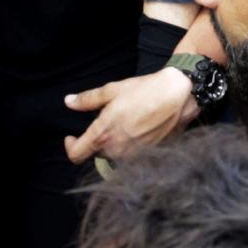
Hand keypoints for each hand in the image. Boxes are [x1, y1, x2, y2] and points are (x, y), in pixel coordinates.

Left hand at [62, 68, 194, 164]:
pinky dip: (129, 146)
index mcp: (103, 134)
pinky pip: (130, 156)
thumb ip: (87, 99)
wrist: (179, 96)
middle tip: (107, 119)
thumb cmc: (145, 90)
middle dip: (96, 140)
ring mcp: (133, 156)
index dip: (70, 146)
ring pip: (113, 155)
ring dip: (113, 143)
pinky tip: (139, 128)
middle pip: (95, 154)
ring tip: (125, 122)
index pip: (76, 155)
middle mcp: (116, 150)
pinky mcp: (147, 157)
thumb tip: (68, 102)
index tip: (72, 137)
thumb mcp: (112, 90)